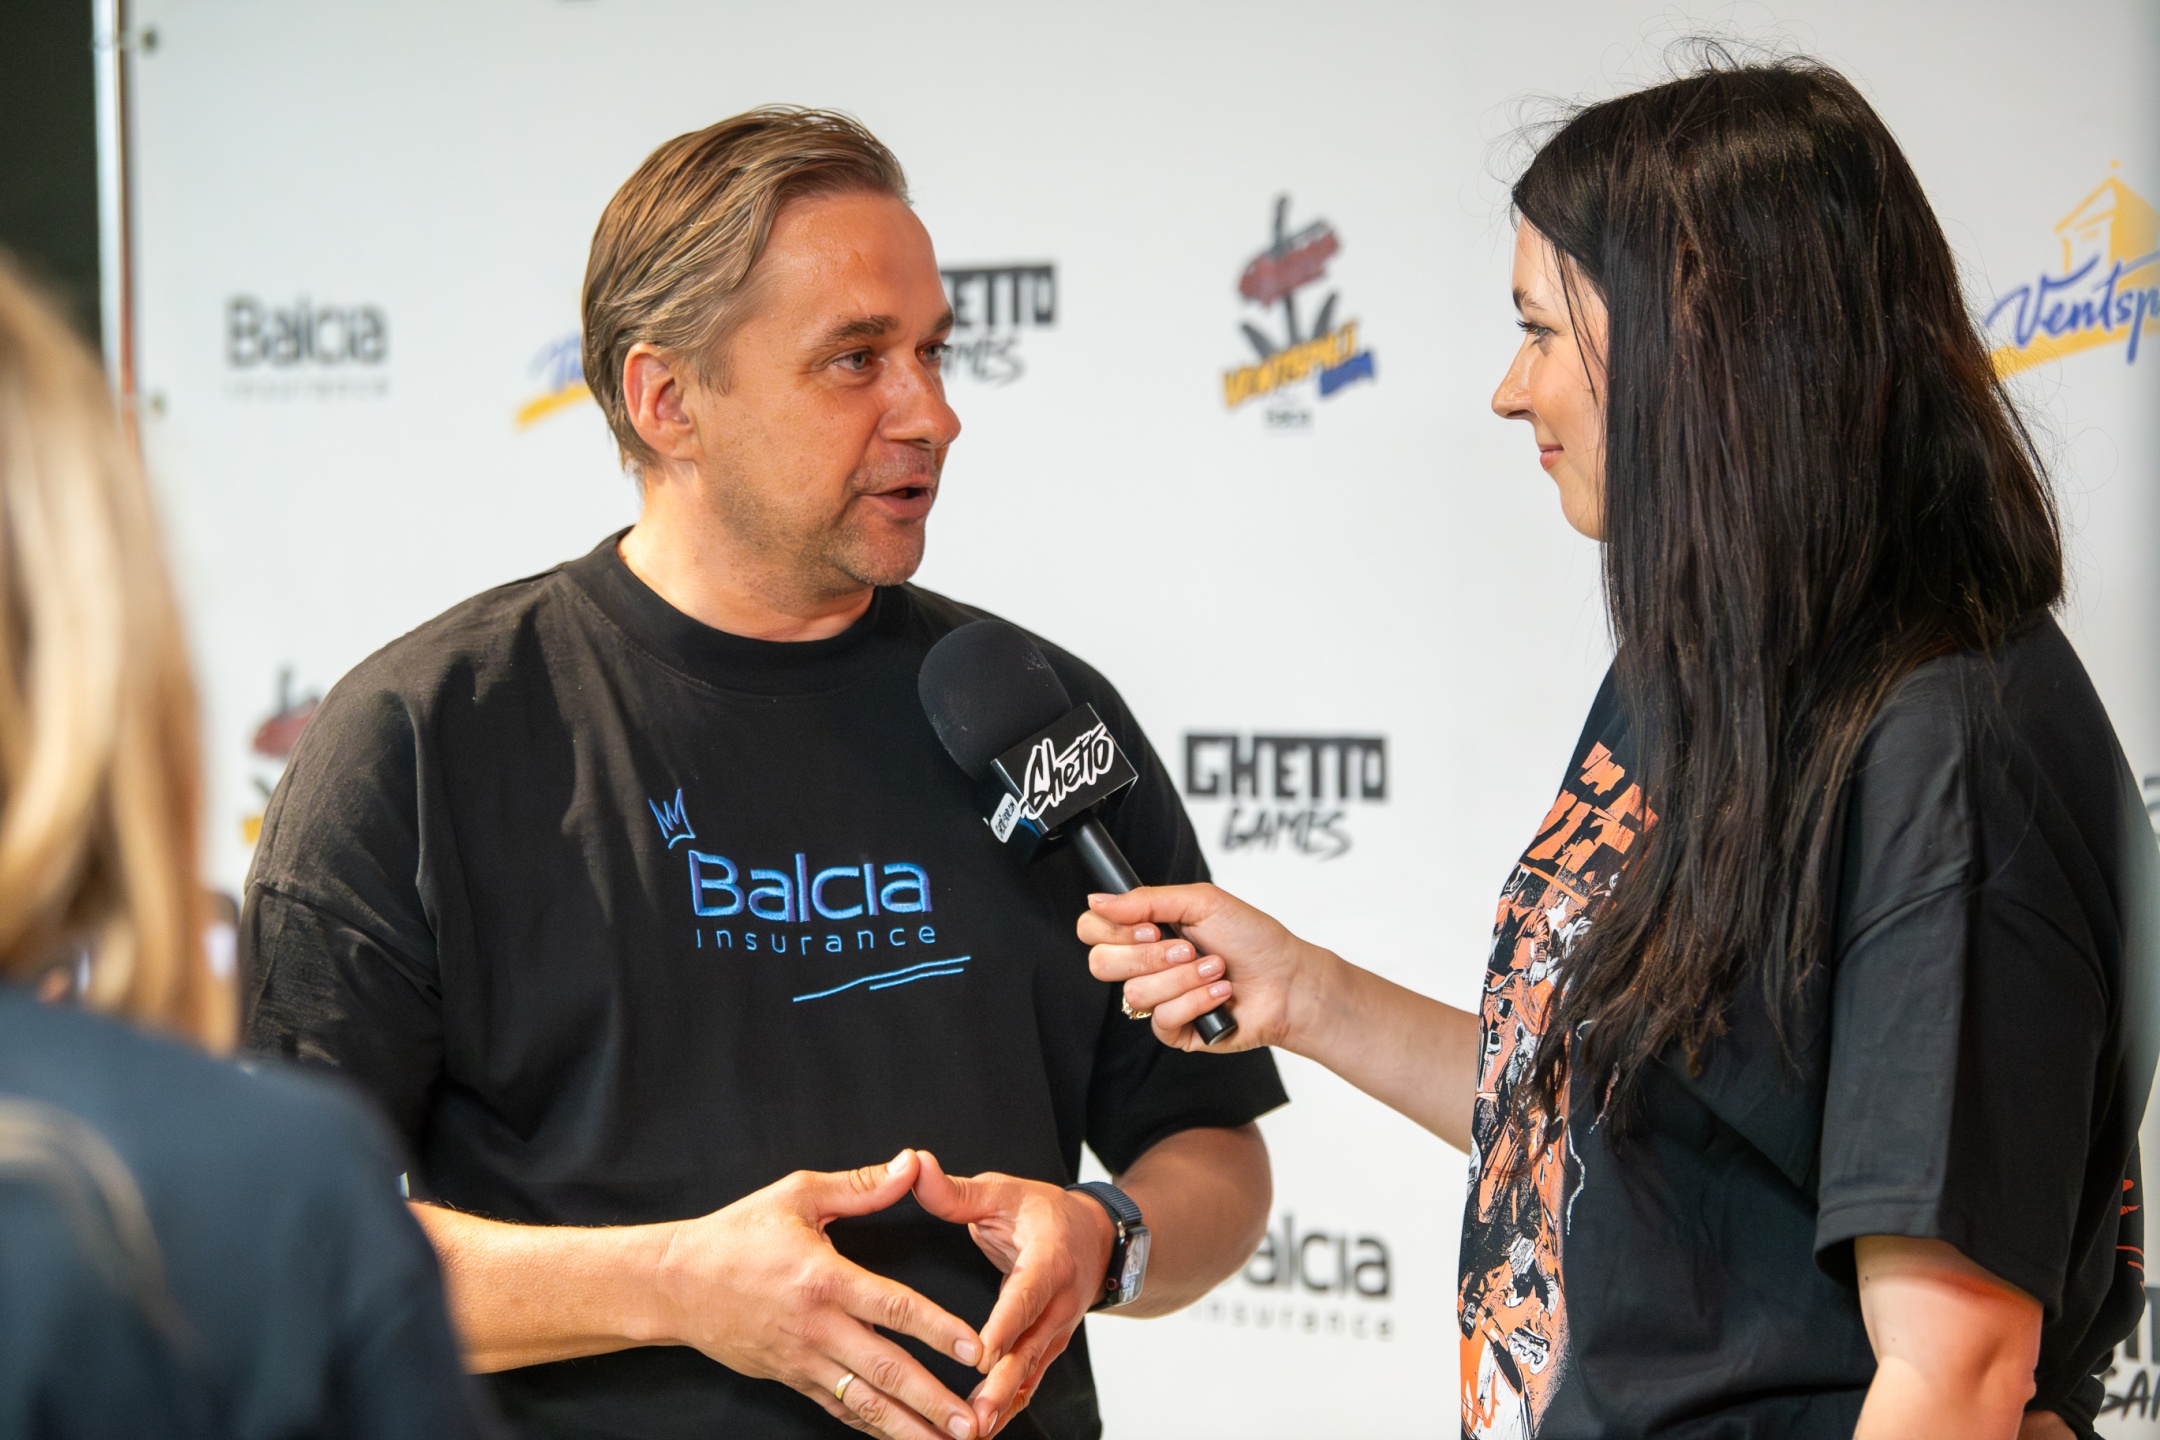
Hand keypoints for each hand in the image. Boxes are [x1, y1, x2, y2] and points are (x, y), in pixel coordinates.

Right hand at [650, 1151, 985, 1439]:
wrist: (673, 1284)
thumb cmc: (735, 1234)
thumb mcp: (797, 1195)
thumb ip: (860, 1186)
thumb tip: (911, 1164)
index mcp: (824, 1278)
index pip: (893, 1308)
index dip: (939, 1329)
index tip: (977, 1350)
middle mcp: (816, 1327)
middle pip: (887, 1369)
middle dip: (934, 1400)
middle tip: (975, 1424)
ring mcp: (802, 1360)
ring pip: (865, 1401)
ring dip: (909, 1427)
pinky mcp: (791, 1378)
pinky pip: (838, 1407)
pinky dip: (871, 1426)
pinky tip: (901, 1438)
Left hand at [910, 1154, 1115, 1436]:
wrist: (1096, 1239)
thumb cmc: (1043, 1214)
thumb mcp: (1004, 1192)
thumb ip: (957, 1191)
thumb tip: (914, 1165)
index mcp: (1048, 1261)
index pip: (1026, 1297)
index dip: (1006, 1326)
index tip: (983, 1354)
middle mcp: (1058, 1304)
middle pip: (1030, 1350)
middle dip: (1002, 1386)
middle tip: (974, 1416)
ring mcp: (1056, 1332)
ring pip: (1030, 1376)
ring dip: (1003, 1407)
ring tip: (972, 1434)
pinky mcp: (1048, 1350)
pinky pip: (1028, 1385)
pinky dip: (1007, 1410)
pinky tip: (980, 1432)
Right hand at [1079, 885, 1332, 1052]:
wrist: (1288, 980)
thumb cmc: (1252, 938)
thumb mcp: (1201, 902)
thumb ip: (1146, 900)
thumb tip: (1098, 900)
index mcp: (1146, 930)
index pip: (1094, 930)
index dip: (1113, 930)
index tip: (1150, 928)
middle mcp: (1146, 965)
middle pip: (1101, 964)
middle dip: (1149, 956)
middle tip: (1187, 948)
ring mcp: (1159, 998)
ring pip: (1135, 993)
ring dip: (1183, 978)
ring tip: (1215, 969)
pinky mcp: (1174, 1030)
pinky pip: (1161, 1019)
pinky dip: (1196, 1001)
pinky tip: (1220, 994)